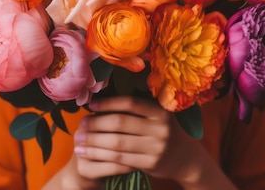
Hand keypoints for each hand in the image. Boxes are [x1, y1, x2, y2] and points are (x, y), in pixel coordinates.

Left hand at [72, 96, 207, 184]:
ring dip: (94, 143)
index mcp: (160, 111)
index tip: (90, 105)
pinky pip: (121, 159)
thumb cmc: (163, 132)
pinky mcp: (150, 163)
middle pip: (120, 123)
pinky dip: (103, 156)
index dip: (108, 103)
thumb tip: (102, 100)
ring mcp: (156, 147)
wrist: (185, 158)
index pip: (130, 103)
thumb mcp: (158, 116)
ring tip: (79, 142)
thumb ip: (138, 109)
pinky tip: (91, 154)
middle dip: (96, 124)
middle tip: (80, 126)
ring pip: (117, 143)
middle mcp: (160, 128)